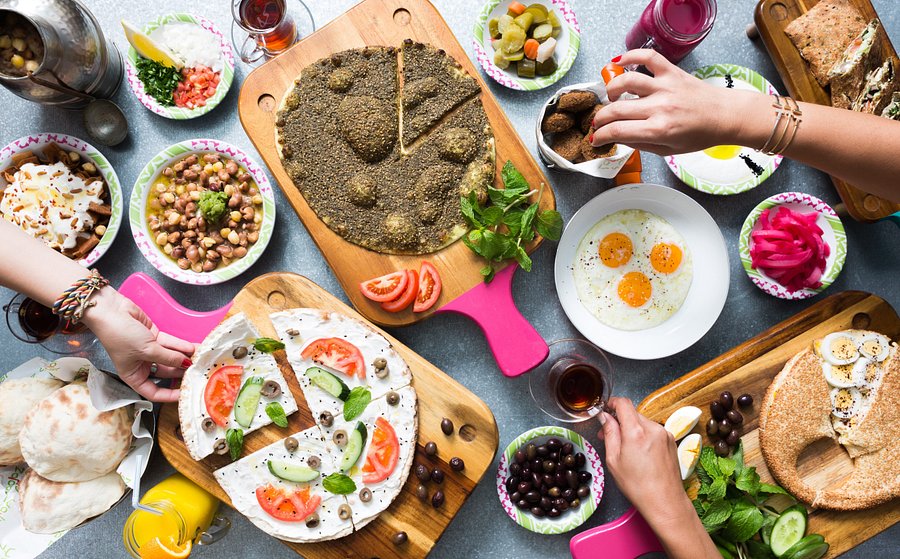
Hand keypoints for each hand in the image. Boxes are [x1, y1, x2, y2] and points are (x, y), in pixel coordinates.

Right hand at [82, 288, 195, 401]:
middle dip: (182, 372)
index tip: (185, 393)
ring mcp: (148, 350)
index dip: (169, 395)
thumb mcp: (147, 350)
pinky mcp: (153, 336)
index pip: (154, 392)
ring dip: (185, 357)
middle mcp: (141, 365)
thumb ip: (168, 357)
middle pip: (166, 373)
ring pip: (170, 357)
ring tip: (201, 357)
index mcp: (133, 376)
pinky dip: (181, 346)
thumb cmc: (119, 335)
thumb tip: (186, 363)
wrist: (110, 311)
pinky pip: (170, 344)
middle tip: (198, 371)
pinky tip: (193, 347)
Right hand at [591, 49, 747, 154]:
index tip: (595, 138)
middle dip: (600, 118)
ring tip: (612, 96)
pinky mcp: (672, 72)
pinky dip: (630, 56)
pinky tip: (619, 62)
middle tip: (598, 122)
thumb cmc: (699, 135)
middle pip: (616, 109)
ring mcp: (665, 87)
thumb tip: (618, 137)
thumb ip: (640, 143)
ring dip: (612, 89)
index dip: (600, 136)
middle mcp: (660, 107)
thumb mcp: (668, 150)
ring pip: (627, 81)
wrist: (724, 116)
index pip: (617, 132)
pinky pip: (648, 57)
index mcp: (659, 130)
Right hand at [597, 397, 684, 518]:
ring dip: (632, 429)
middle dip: (620, 421)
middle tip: (609, 435)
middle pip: (633, 413)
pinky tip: (640, 454)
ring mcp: (665, 434)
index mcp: (636, 432)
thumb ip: (610, 434)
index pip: (623, 403)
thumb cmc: (638, 486)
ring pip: (643, 423)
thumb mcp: (614, 460)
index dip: (612, 403)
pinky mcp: (672, 441)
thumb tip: (605, 418)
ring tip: (625, 448)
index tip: (606, 408)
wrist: (665, 501)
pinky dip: (644, 436)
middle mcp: (653, 428)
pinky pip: (653, 431)